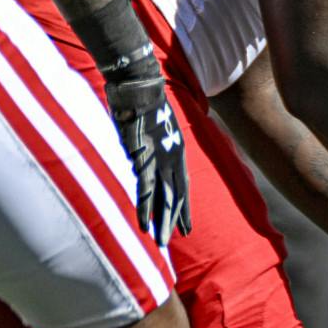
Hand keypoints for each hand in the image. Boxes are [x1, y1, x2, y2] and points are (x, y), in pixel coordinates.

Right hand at [101, 58, 190, 244]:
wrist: (140, 84)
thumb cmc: (144, 101)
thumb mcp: (153, 125)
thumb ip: (151, 142)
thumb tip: (141, 154)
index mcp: (176, 150)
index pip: (183, 185)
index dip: (184, 206)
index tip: (186, 226)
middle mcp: (172, 157)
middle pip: (176, 195)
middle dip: (174, 219)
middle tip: (174, 240)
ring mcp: (159, 158)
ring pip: (163, 197)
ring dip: (162, 221)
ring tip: (162, 242)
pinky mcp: (144, 158)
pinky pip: (145, 188)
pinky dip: (145, 207)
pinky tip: (145, 224)